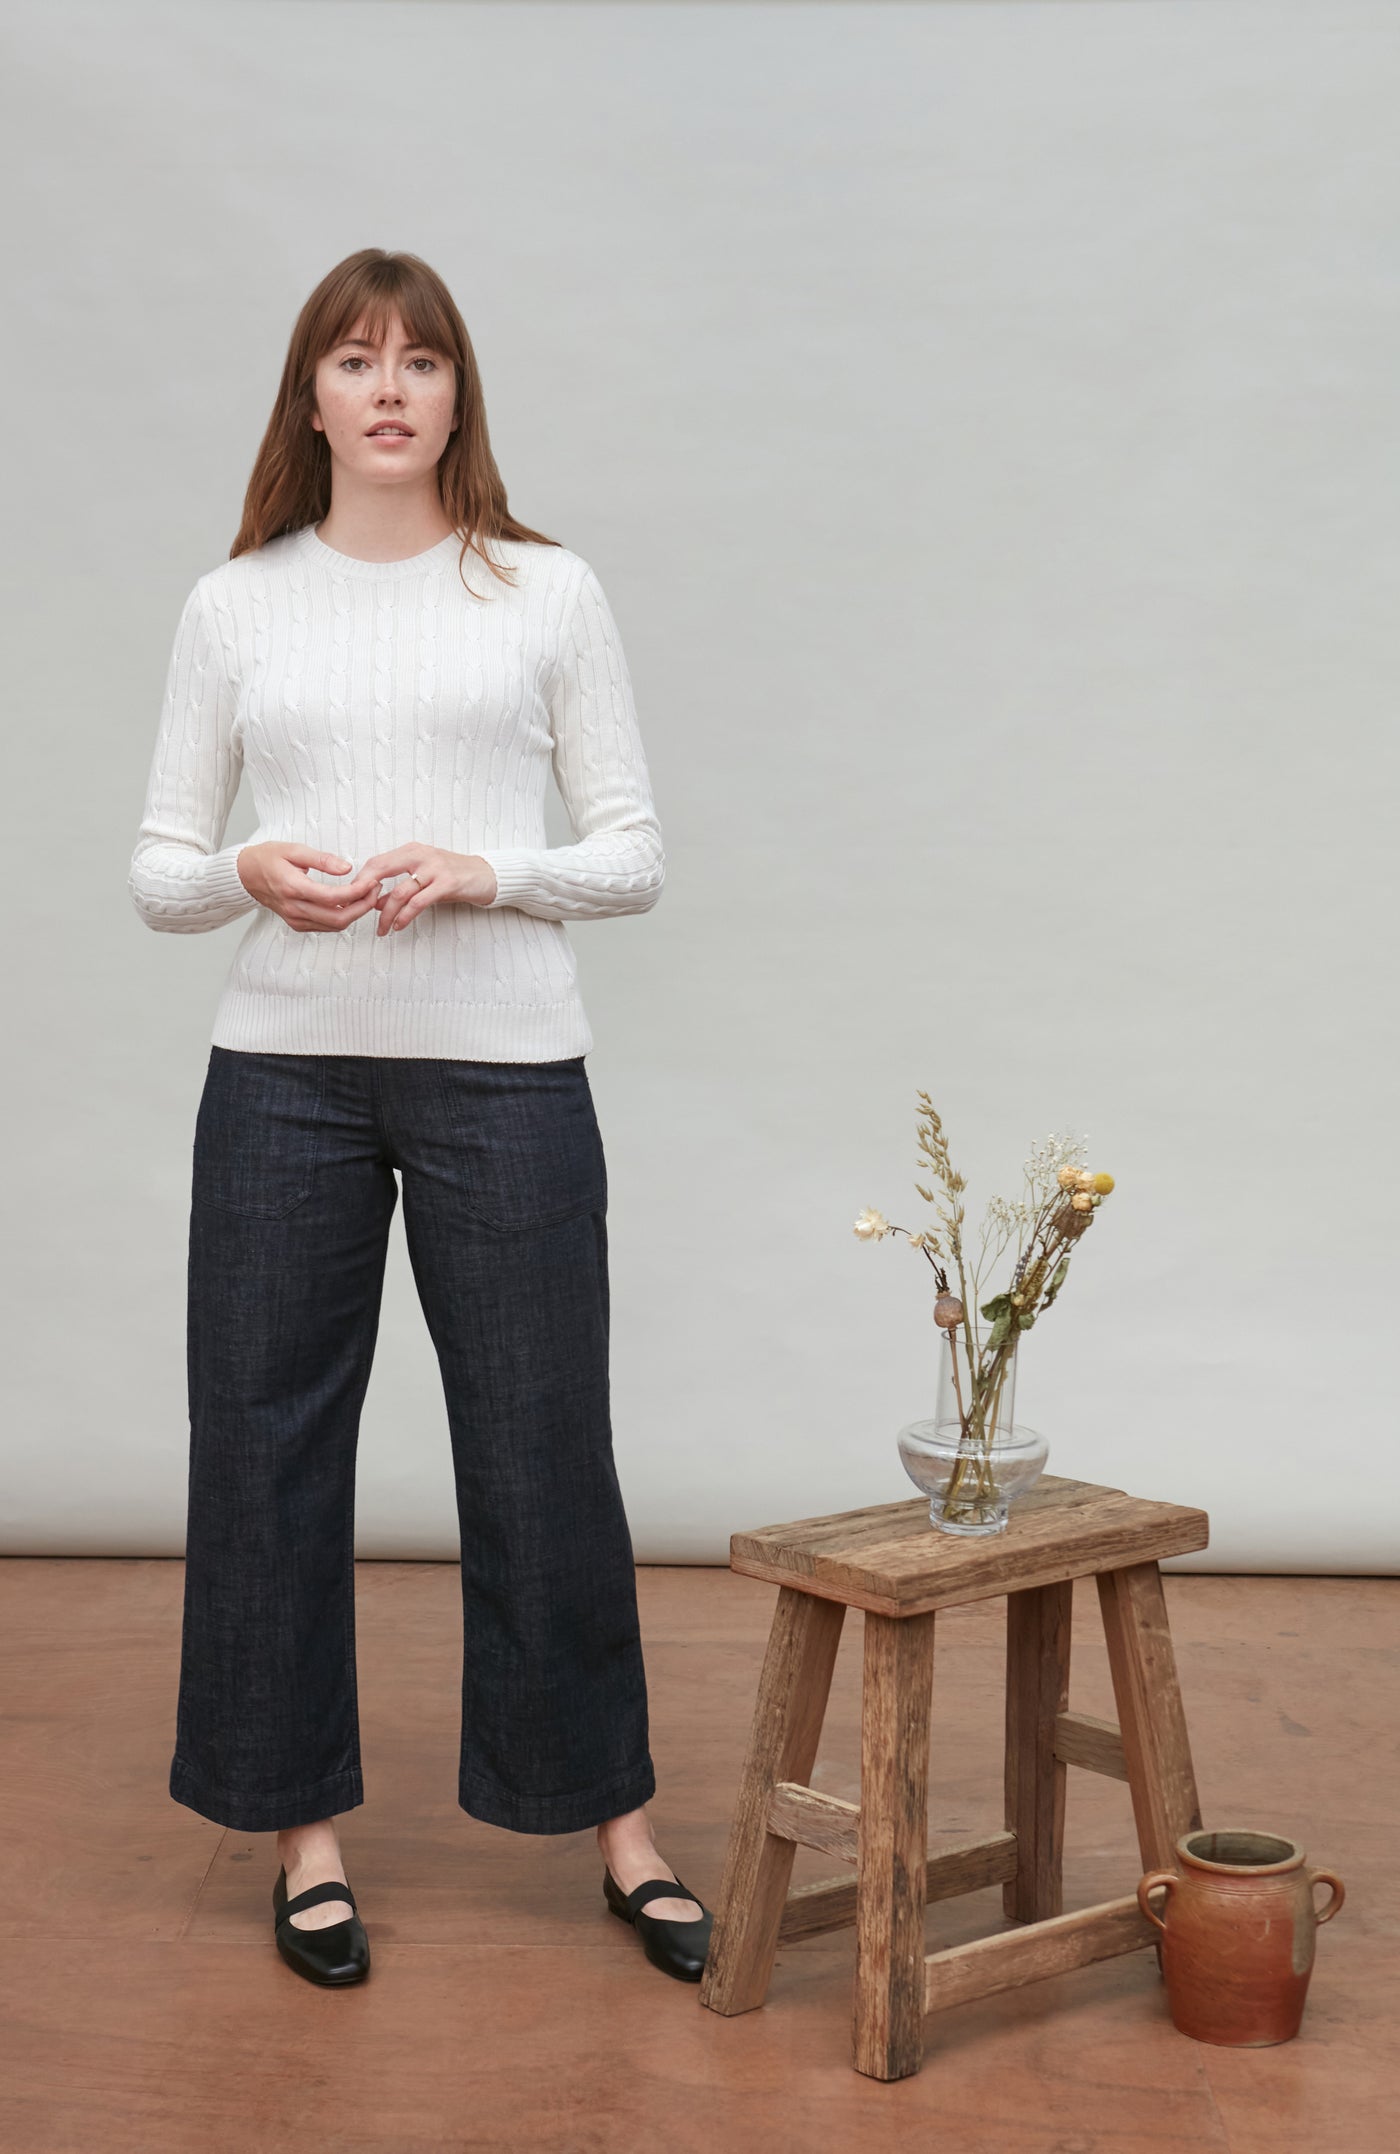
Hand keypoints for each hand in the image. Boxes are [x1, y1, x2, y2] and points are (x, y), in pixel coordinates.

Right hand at [236, 843, 382, 932]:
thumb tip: (347, 868)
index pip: (334, 898)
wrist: (245, 874)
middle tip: (375, 890)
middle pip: (338, 919)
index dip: (357, 892)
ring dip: (355, 913)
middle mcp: (294, 908)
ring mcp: (295, 919)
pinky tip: (351, 903)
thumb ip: (322, 859)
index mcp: (293, 888)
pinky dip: (342, 918)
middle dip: (362, 907)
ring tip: (367, 894)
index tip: (371, 881)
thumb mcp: (294, 849)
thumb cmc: (268, 858)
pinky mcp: (297, 924)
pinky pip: (326, 927)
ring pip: (335, 926)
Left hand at [358, 845, 498, 935]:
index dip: (361, 880)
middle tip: (356, 911)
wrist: (487, 876)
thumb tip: (375, 902)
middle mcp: (421, 855)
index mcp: (412, 850)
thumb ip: (400, 888)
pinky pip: (419, 902)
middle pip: (381, 870)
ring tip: (382, 930)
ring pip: (400, 892)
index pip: (377, 862)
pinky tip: (399, 926)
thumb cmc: (454, 876)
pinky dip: (405, 916)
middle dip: (365, 893)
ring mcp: (434, 868)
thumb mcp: (424, 878)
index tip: (352, 899)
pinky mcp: (447, 883)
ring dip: (386, 915)